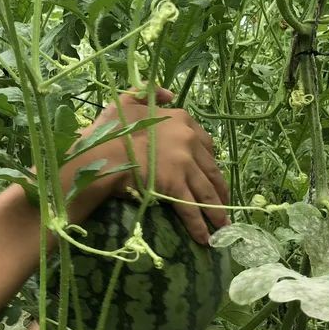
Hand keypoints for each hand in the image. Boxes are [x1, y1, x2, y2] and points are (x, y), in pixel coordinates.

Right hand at [72, 87, 230, 244]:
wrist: (104, 150)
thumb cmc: (111, 128)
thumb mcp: (127, 100)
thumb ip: (148, 92)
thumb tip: (167, 93)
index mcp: (181, 119)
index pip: (206, 143)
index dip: (209, 161)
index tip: (212, 173)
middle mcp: (188, 140)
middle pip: (211, 169)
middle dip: (219, 190)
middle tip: (224, 206)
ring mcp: (184, 164)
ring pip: (205, 191)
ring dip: (216, 211)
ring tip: (222, 227)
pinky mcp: (175, 185)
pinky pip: (191, 207)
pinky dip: (199, 224)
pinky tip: (204, 237)